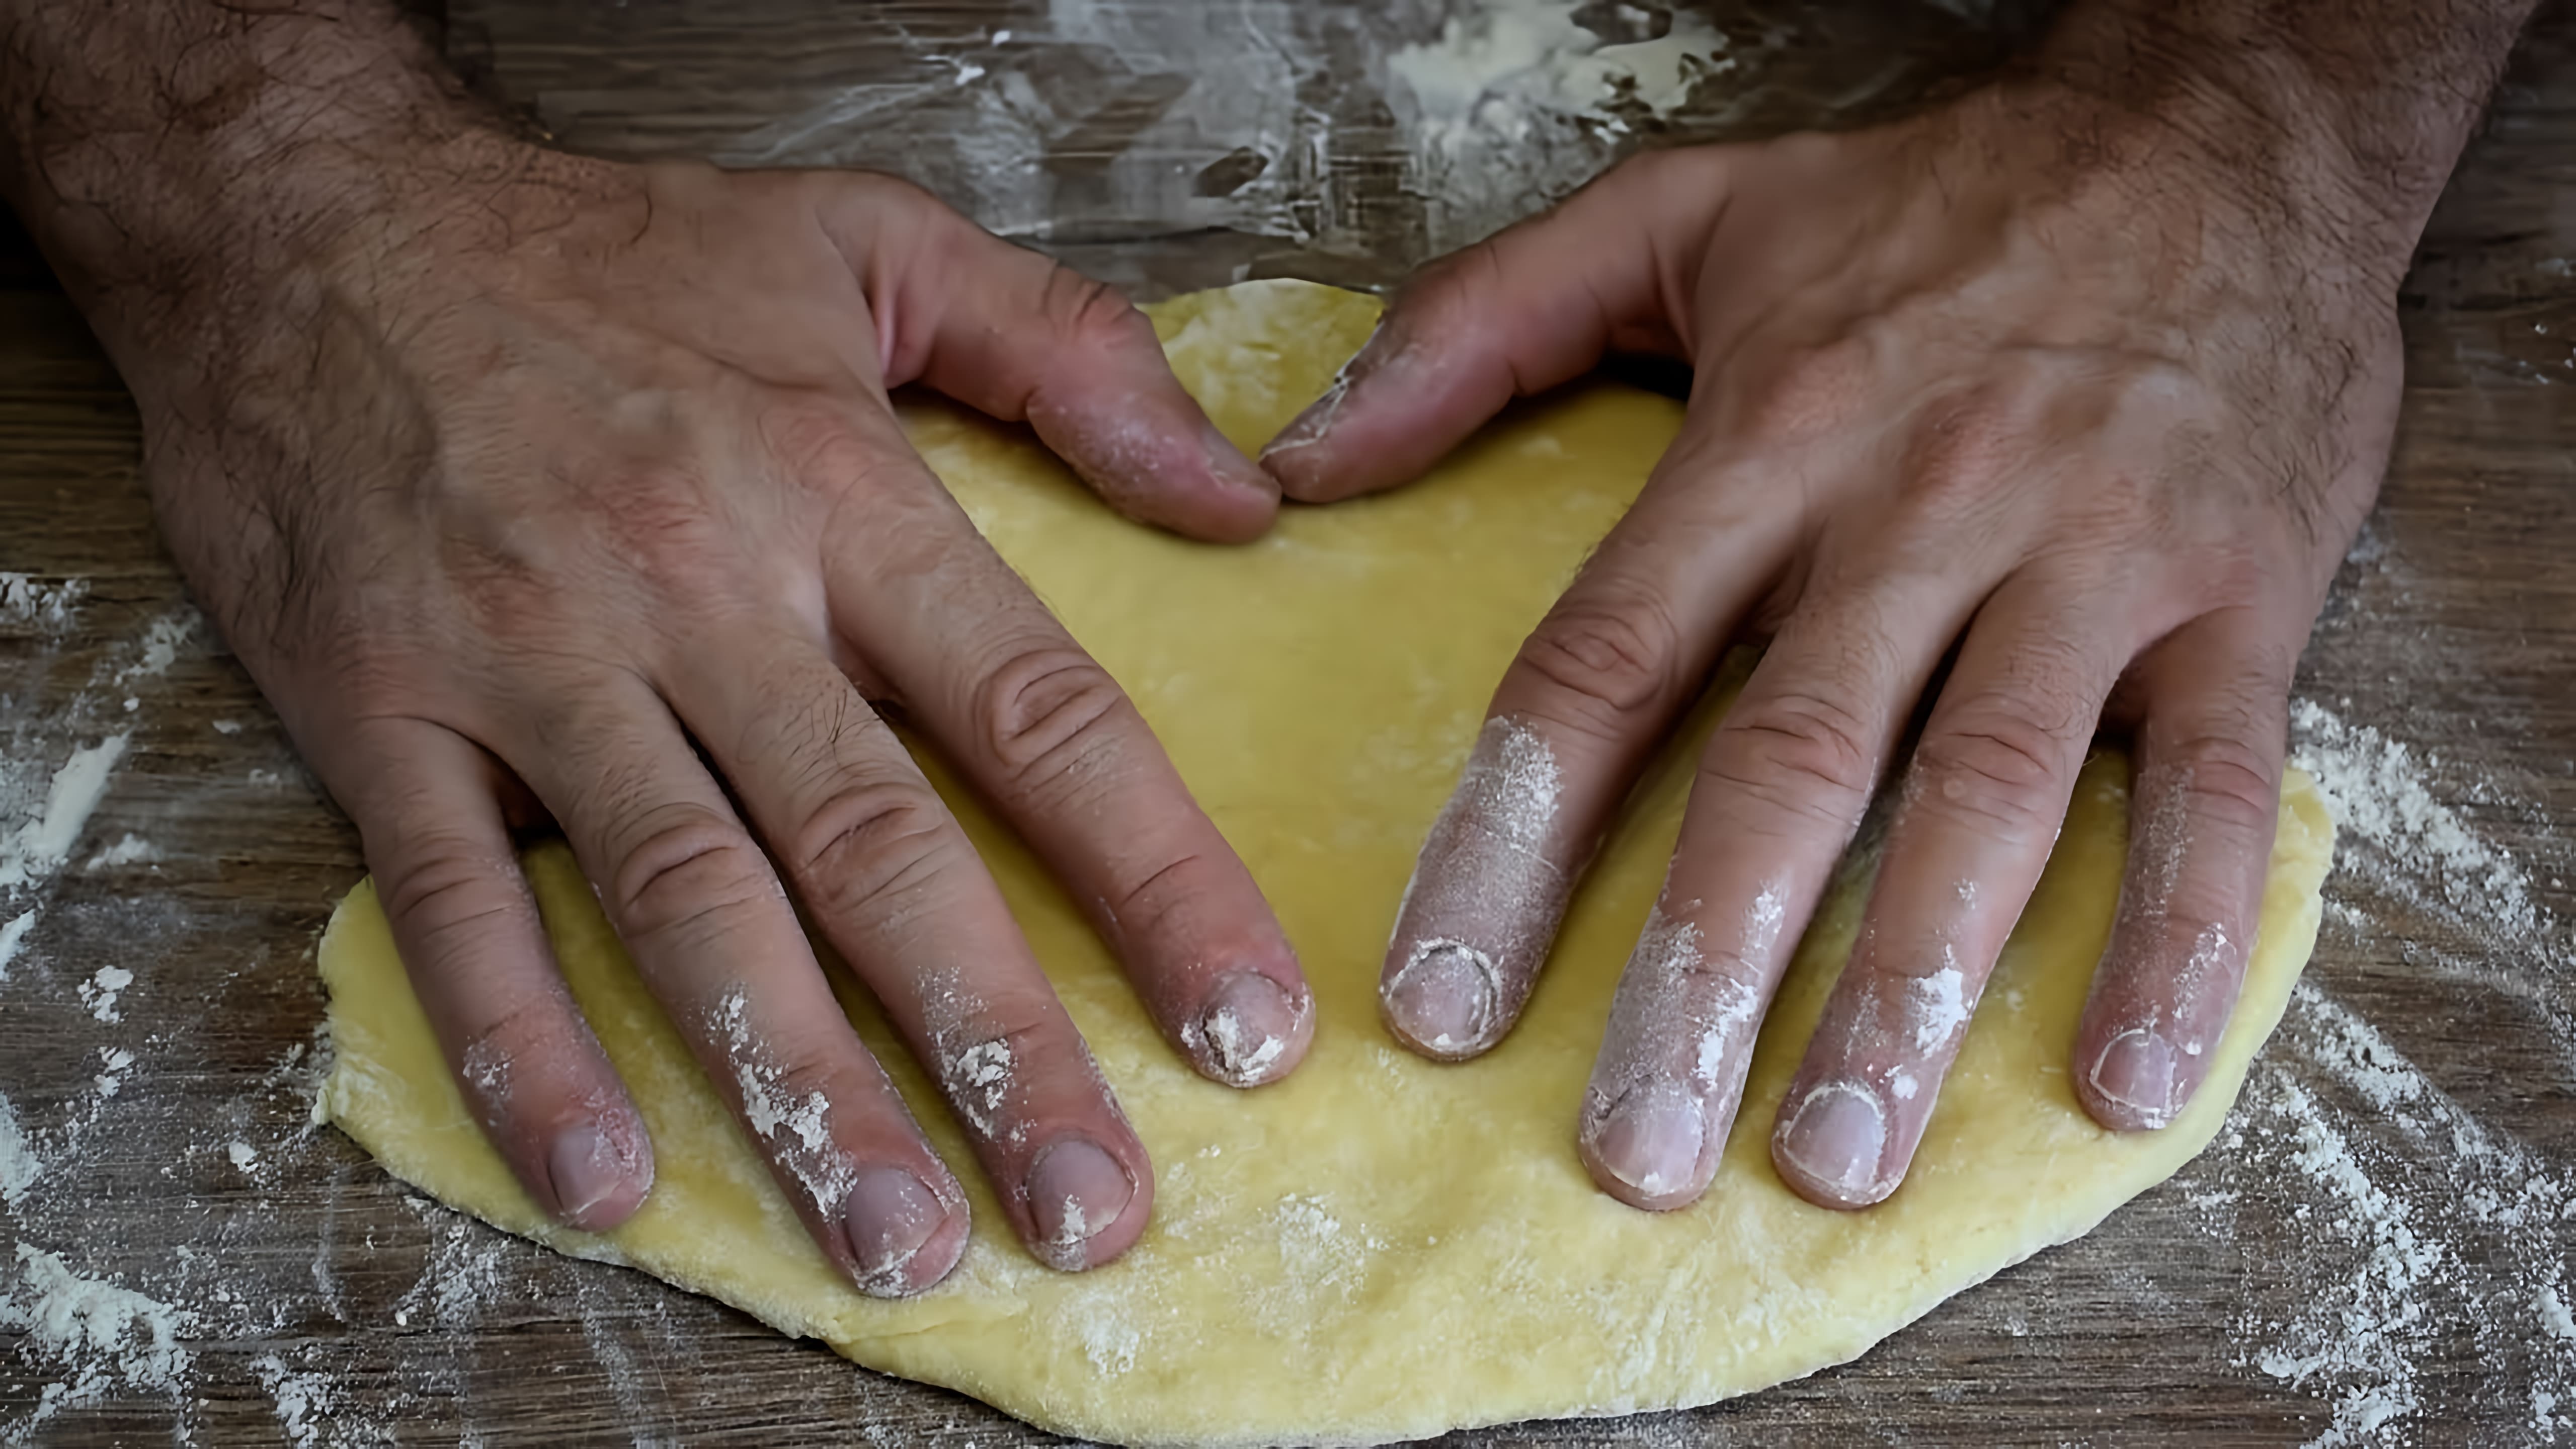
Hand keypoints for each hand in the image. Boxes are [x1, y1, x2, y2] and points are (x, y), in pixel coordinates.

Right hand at [137, 138, 1312, 1289]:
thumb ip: (1069, 354)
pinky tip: (605, 1179)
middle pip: (879, 852)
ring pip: (690, 907)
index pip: (1040, 714)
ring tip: (899, 1239)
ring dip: (801, 1088)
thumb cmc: (601, 246)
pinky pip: (457, 905)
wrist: (306, 216)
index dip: (1158, 880)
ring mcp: (536, 663)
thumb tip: (1240, 499)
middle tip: (1093, 1207)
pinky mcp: (386, 711)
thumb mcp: (869, 241)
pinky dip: (525, 1047)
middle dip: (998, 1044)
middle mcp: (701, 593)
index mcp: (839, 496)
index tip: (1246, 1024)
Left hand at [1263, 76, 2407, 1208]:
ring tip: (1837, 1160)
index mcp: (1770, 440)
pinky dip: (2175, 936)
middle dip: (1701, 973)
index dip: (1512, 845)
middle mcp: (1920, 511)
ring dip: (1908, 992)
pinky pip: (2211, 785)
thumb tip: (1300, 453)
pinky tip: (2116, 1083)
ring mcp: (2089, 560)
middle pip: (1787, 768)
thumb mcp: (1687, 207)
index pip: (1605, 667)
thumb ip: (1481, 321)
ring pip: (1985, 798)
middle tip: (1634, 1152)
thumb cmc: (1941, 198)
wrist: (2226, 134)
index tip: (1442, 1005)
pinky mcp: (2241, 595)